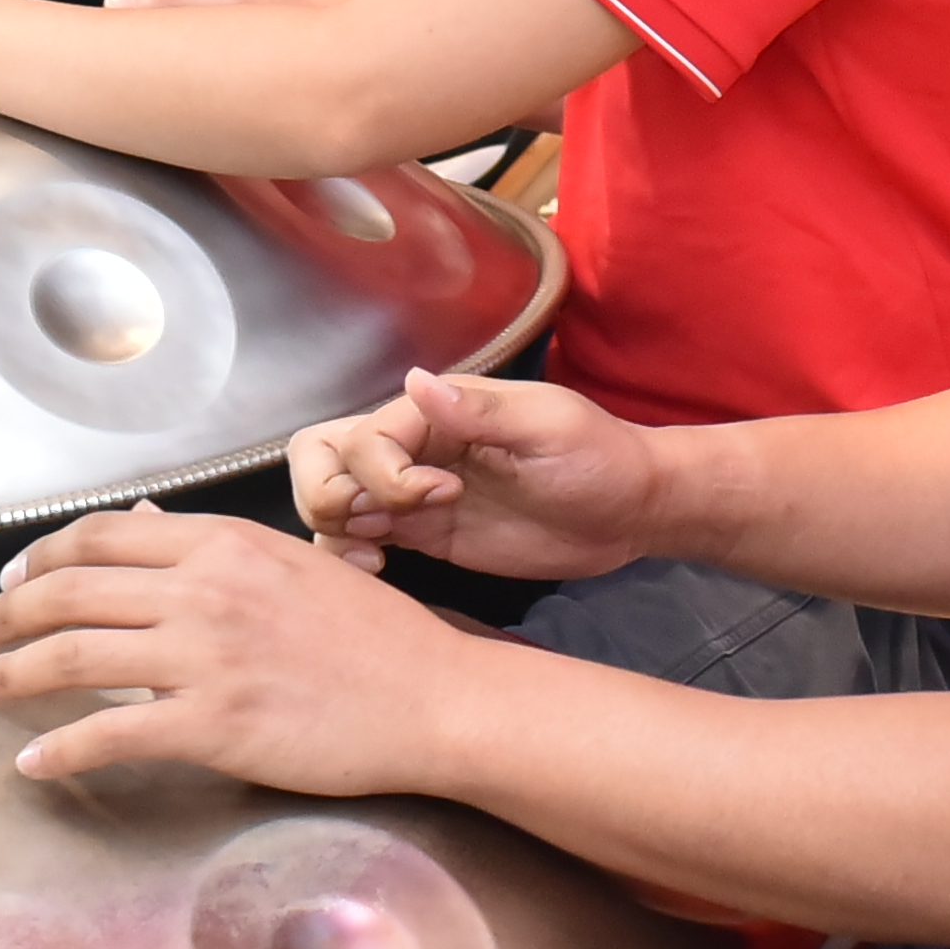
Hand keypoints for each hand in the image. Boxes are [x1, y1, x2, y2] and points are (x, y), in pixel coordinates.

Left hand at [0, 503, 469, 790]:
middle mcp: (205, 590)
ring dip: (5, 677)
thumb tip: (136, 523)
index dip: (39, 559)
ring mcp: (204, 658)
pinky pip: (107, 735)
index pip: (101, 536)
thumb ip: (215, 551)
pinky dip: (57, 750)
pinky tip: (33, 761)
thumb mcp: (296, 565)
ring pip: (67, 658)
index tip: (11, 583)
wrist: (434, 699)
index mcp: (226, 544)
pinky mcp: (210, 724)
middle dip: (1, 616)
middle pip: (65, 591)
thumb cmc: (376, 637)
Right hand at [294, 365, 671, 580]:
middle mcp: (415, 446)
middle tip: (380, 525)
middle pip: (321, 457)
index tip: (445, 493)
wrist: (628, 511)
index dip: (385, 472)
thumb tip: (416, 381)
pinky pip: (356, 538)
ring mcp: (413, 493)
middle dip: (328, 493)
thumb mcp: (551, 428)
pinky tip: (378, 567)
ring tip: (379, 555)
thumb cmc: (600, 459)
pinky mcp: (422, 533)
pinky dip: (346, 554)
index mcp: (439, 410)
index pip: (364, 437)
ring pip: (329, 500)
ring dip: (333, 528)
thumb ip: (482, 412)